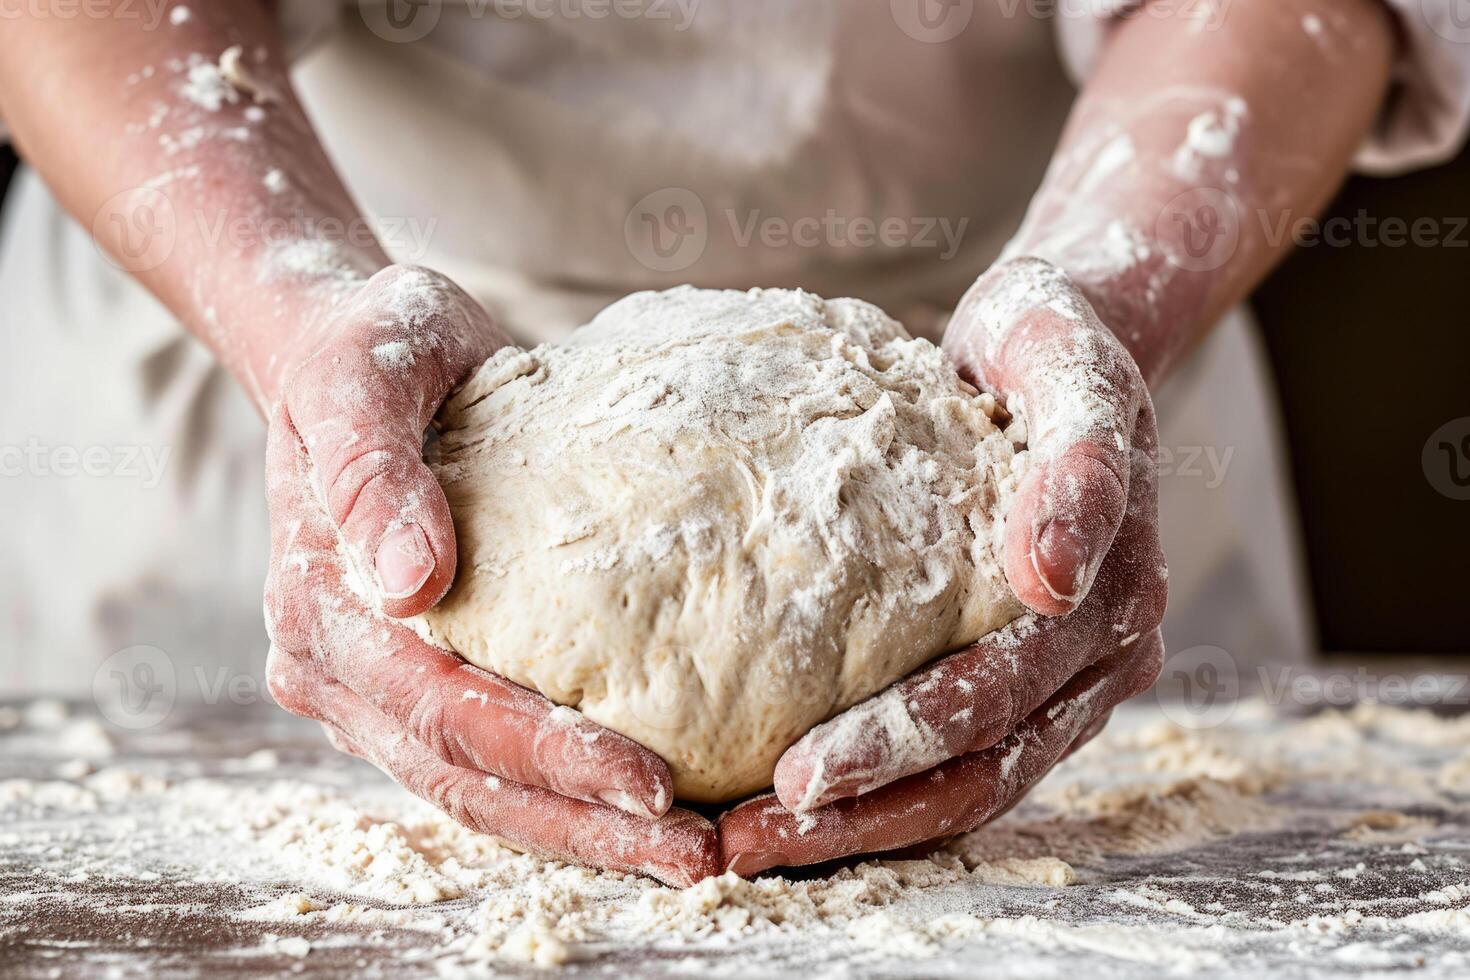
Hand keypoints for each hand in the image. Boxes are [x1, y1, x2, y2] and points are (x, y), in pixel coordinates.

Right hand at [262, 265, 718, 886]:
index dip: (546, 755)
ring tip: (690, 854)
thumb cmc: (369, 352)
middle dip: (582, 824)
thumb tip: (412, 582)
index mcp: (319, 610)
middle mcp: (337, 670)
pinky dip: (567, 791)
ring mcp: (375, 686)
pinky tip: (647, 808)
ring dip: (583, 830)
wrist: (352, 353)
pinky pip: (492, 757)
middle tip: (697, 856)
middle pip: (466, 776)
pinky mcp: (420, 677)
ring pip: (480, 788)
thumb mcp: (368, 376)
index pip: (443, 710)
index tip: (652, 785)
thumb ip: (373, 468)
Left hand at [719, 257, 1166, 874]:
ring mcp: (1067, 679)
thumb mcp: (1066, 368)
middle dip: (866, 812)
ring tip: (755, 845)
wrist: (1058, 348)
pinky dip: (884, 791)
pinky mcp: (1025, 677)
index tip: (800, 773)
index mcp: (1115, 597)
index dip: (902, 741)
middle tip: (751, 840)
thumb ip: (1078, 466)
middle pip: (981, 767)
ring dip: (866, 824)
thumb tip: (1049, 578)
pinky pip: (959, 757)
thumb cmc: (1051, 345)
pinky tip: (800, 807)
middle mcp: (1100, 659)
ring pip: (970, 783)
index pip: (999, 696)